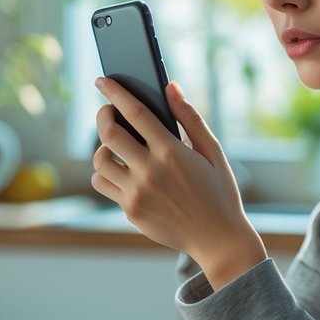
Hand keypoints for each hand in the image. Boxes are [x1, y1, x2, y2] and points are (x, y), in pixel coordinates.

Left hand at [91, 78, 266, 289]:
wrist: (218, 240)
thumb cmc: (219, 192)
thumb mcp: (213, 152)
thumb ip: (190, 117)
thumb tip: (170, 87)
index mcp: (172, 152)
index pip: (135, 113)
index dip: (114, 93)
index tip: (102, 80)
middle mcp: (150, 172)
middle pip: (108, 134)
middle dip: (102, 115)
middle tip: (106, 110)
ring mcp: (137, 193)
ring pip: (100, 161)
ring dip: (102, 147)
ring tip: (115, 144)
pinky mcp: (130, 211)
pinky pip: (103, 184)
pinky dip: (105, 172)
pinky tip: (120, 169)